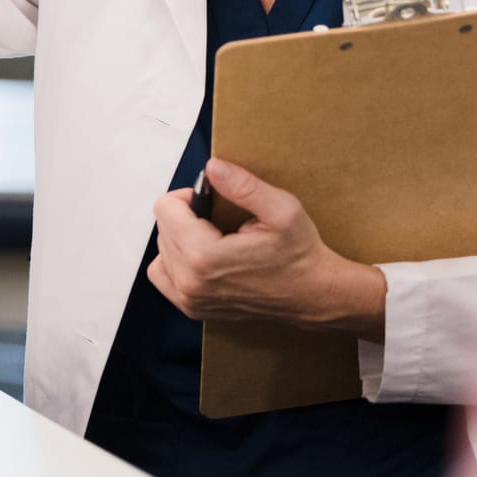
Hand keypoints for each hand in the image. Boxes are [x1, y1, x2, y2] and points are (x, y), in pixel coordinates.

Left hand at [147, 158, 386, 337]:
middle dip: (186, 216)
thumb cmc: (300, 255)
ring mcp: (190, 299)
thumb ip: (243, 186)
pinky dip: (175, 260)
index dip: (189, 196)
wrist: (313, 296)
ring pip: (162, 249)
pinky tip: (200, 255)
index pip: (165, 209)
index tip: (212, 202)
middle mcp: (190, 282)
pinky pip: (163, 275)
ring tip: (212, 236)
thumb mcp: (281, 210)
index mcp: (204, 256)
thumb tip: (212, 167)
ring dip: (181, 237)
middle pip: (163, 228)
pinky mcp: (193, 308)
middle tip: (219, 220)